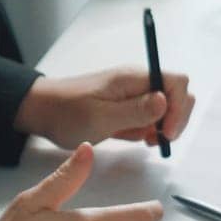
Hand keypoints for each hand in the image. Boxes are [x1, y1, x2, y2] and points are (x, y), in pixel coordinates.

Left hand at [15, 68, 192, 150]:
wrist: (41, 112)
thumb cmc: (66, 113)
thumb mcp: (101, 117)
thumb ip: (136, 110)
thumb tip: (165, 100)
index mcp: (134, 79)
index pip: (177, 83)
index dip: (179, 108)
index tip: (166, 132)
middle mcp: (138, 83)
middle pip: (177, 94)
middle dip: (175, 119)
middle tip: (160, 140)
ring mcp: (134, 95)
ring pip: (167, 107)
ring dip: (164, 127)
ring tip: (148, 141)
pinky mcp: (128, 107)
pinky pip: (151, 116)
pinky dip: (151, 130)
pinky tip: (140, 139)